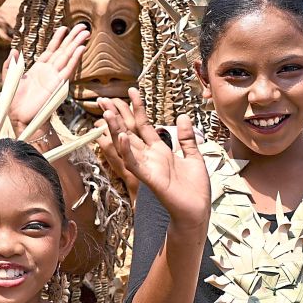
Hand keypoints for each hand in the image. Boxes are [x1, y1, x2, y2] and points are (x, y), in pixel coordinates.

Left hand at [7, 24, 87, 132]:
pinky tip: (81, 49)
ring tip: (85, 32)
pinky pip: (68, 69)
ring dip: (77, 44)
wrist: (21, 118)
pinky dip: (75, 58)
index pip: (50, 50)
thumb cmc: (15, 103)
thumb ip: (10, 65)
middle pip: (63, 50)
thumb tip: (14, 51)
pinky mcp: (58, 85)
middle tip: (82, 26)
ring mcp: (54, 77)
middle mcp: (49, 71)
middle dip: (72, 38)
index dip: (57, 38)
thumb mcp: (9, 80)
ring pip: (68, 56)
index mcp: (38, 69)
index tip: (64, 28)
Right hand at [98, 89, 209, 229]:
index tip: (132, 91)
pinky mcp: (150, 179)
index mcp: (160, 151)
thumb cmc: (195, 188)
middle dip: (117, 117)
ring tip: (107, 114)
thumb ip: (186, 138)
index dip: (138, 108)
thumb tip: (183, 116)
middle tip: (105, 100)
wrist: (197, 211)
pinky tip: (122, 137)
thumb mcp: (194, 156)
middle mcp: (150, 158)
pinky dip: (128, 151)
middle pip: (130, 133)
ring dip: (117, 130)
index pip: (144, 125)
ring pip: (127, 146)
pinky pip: (135, 164)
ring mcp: (148, 168)